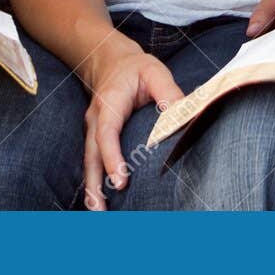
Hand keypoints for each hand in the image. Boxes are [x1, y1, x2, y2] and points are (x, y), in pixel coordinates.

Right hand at [82, 50, 183, 210]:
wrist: (112, 61)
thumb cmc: (136, 69)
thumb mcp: (155, 71)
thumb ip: (169, 91)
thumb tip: (185, 115)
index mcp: (109, 103)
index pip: (107, 133)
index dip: (111, 158)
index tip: (120, 181)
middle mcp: (95, 119)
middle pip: (91, 154)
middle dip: (95, 182)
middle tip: (101, 210)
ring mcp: (92, 129)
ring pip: (89, 161)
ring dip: (92, 187)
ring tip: (98, 213)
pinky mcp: (95, 137)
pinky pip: (93, 161)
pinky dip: (95, 180)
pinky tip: (101, 200)